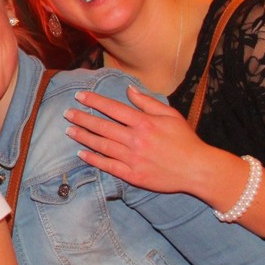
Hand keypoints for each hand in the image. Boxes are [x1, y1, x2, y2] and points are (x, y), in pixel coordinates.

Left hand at [63, 86, 209, 194]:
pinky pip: (108, 166)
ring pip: (101, 145)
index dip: (94, 101)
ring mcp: (133, 158)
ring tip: (69, 130)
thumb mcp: (170, 115)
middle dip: (82, 118)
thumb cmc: (185, 140)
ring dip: (83, 137)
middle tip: (67, 113)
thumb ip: (147, 102)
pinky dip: (93, 159)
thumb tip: (128, 89)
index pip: (113, 108)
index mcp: (144, 122)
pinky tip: (81, 153)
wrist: (197, 169)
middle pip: (102, 126)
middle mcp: (136, 139)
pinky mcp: (132, 175)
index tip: (79, 96)